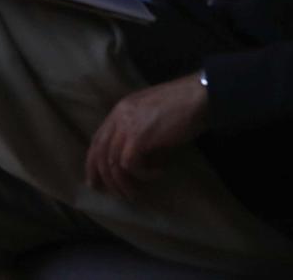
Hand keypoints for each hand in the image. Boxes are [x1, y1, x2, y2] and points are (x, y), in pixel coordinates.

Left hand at [84, 75, 209, 201]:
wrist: (198, 97)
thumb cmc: (183, 107)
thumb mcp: (154, 119)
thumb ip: (142, 136)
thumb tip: (143, 162)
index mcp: (121, 109)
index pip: (98, 139)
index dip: (93, 162)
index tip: (96, 181)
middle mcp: (119, 116)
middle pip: (100, 152)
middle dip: (103, 177)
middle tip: (116, 195)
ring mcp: (126, 125)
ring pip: (112, 163)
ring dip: (124, 183)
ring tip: (137, 193)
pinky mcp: (138, 137)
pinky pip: (130, 165)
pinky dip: (143, 174)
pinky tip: (159, 172)